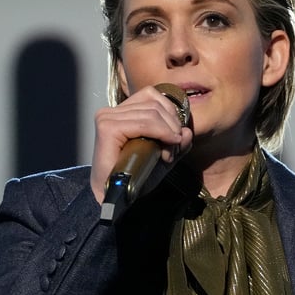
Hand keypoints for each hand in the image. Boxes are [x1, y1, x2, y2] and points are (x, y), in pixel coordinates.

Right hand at [89, 86, 193, 201]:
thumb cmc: (135, 178)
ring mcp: (107, 118)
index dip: (171, 114)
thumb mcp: (163, 157)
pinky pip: (144, 123)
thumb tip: (187, 131)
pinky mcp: (107, 128)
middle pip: (155, 104)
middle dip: (172, 126)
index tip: (175, 138)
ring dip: (168, 134)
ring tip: (167, 155)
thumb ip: (176, 143)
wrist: (116, 198)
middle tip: (173, 150)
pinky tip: (165, 150)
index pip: (152, 96)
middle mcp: (112, 111)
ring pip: (152, 113)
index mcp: (122, 112)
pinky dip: (161, 134)